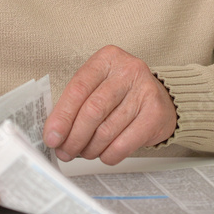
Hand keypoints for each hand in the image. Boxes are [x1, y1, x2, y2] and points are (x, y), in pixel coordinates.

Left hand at [43, 45, 176, 163]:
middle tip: (65, 151)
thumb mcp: (98, 86)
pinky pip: (124, 143)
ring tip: (85, 152)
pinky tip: (104, 154)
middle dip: (74, 137)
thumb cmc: (122, 94)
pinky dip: (108, 155)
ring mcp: (145, 90)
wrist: (161, 100)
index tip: (51, 137)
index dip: (62, 117)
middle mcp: (128, 70)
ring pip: (106, 130)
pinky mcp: (155, 113)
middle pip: (93, 110)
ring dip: (90, 149)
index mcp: (107, 58)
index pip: (78, 88)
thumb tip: (54, 134)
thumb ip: (76, 104)